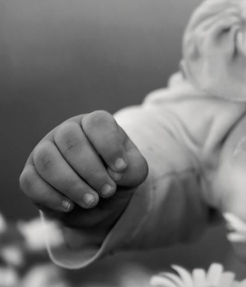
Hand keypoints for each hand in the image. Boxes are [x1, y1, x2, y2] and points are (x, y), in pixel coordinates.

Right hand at [20, 111, 147, 230]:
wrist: (97, 202)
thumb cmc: (117, 178)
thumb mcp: (133, 173)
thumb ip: (132, 169)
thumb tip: (115, 174)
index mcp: (94, 124)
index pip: (97, 123)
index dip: (109, 146)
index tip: (121, 169)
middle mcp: (66, 131)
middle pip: (71, 141)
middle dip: (91, 170)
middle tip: (108, 191)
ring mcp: (44, 150)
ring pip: (48, 161)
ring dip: (71, 184)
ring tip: (91, 201)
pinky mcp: (29, 173)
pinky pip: (30, 181)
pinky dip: (51, 196)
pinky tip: (69, 206)